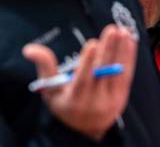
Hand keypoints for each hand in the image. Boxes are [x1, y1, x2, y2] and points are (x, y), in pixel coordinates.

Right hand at [23, 25, 136, 140]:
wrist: (86, 129)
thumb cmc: (65, 104)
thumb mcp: (50, 90)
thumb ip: (44, 67)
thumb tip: (29, 49)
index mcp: (74, 100)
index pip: (82, 80)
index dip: (87, 62)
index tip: (92, 43)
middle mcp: (94, 101)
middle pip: (102, 73)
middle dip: (108, 50)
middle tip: (112, 30)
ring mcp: (110, 99)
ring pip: (117, 72)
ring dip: (121, 50)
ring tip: (122, 31)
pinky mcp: (122, 96)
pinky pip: (127, 74)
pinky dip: (129, 57)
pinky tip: (129, 40)